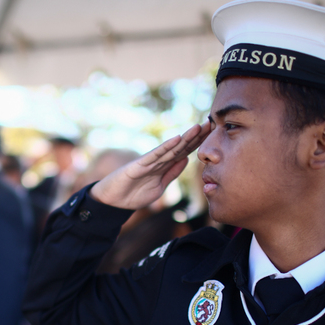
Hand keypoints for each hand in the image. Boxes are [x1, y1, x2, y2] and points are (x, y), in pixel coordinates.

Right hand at [90, 122, 208, 209]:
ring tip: (198, 127)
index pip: (184, 152)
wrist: (113, 201)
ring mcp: (149, 162)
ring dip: (185, 138)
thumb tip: (186, 159)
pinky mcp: (138, 166)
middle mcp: (158, 161)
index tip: (212, 133)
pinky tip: (177, 138)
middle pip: (180, 146)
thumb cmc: (134, 194)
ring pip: (170, 148)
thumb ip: (172, 173)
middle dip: (195, 136)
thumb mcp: (160, 186)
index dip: (198, 143)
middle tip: (210, 123)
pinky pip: (154, 155)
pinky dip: (165, 147)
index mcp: (164, 166)